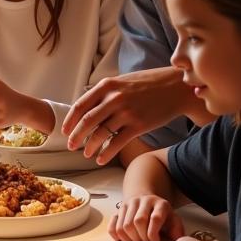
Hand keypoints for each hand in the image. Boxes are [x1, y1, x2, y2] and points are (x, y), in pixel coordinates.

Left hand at [62, 68, 195, 162]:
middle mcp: (114, 98)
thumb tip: (85, 102)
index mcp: (107, 86)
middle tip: (70, 146)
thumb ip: (104, 91)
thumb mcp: (122, 81)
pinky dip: (106, 153)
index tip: (64, 131)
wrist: (176, 88)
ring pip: (100, 133)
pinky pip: (117, 143)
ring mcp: (127, 112)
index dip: (70, 120)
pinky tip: (101, 159)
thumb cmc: (148, 84)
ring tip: (86, 154)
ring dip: (90, 146)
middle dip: (76, 136)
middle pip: (87, 121)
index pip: (80, 105)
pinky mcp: (139, 125)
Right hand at [110, 194, 184, 240]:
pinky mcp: (118, 209)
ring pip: (124, 225)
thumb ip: (177, 230)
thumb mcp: (173, 219)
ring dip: (130, 238)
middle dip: (142, 237)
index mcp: (159, 204)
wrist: (145, 199)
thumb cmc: (161, 214)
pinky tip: (125, 239)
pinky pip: (113, 225)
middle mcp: (142, 201)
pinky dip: (117, 235)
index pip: (155, 218)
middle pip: (137, 222)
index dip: (154, 233)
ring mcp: (128, 204)